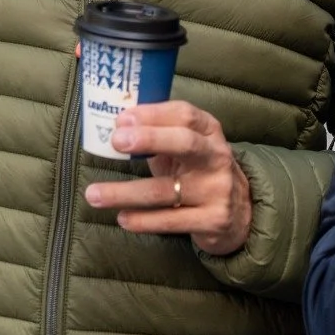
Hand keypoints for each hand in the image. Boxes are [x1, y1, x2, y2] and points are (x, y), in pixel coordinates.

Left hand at [83, 100, 251, 255]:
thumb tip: (114, 126)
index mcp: (208, 130)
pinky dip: (143, 220)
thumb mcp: (185, 146)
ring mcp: (217, 190)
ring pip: (165, 190)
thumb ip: (157, 134)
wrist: (241, 211)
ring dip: (125, 192)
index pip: (183, 114)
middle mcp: (216, 156)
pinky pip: (170, 221)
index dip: (152, 114)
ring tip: (94, 194)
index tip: (121, 118)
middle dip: (149, 139)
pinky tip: (123, 218)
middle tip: (115, 141)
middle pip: (184, 143)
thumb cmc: (197, 169)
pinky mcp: (213, 221)